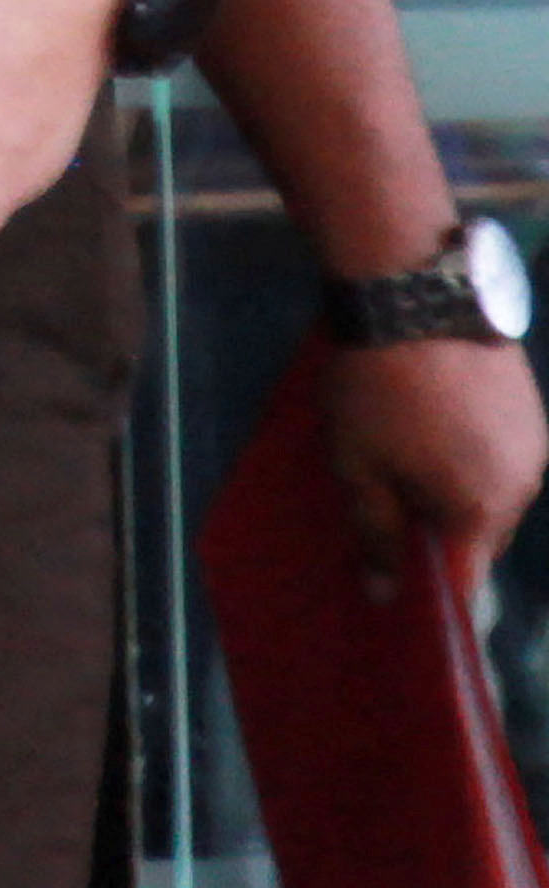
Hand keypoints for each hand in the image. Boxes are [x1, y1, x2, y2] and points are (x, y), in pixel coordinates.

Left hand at [324, 335, 548, 599]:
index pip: (466, 581)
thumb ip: (376, 531)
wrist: (416, 293)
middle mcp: (524, 487)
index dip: (430, 594)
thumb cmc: (377, 388)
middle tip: (388, 516)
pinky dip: (473, 461)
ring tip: (406, 463)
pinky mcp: (532, 408)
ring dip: (456, 496)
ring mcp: (536, 445)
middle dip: (440, 538)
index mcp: (482, 510)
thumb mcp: (357, 464)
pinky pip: (503, 459)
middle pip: (481, 539)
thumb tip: (384, 592)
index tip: (394, 590)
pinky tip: (433, 432)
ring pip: (494, 497)